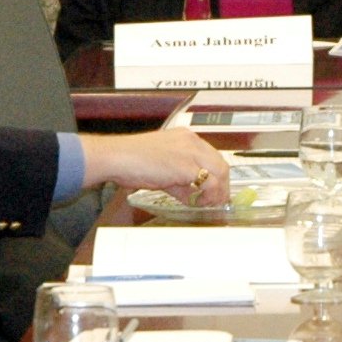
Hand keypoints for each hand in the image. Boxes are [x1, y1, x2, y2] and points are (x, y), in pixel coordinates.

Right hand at [81, 128, 231, 205]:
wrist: (118, 157)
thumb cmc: (131, 160)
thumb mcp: (162, 169)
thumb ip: (179, 182)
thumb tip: (190, 195)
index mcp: (185, 137)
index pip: (211, 155)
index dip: (216, 174)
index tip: (216, 188)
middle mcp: (191, 142)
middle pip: (221, 163)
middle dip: (223, 185)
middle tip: (218, 200)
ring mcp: (191, 153)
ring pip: (220, 172)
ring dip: (218, 192)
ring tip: (210, 204)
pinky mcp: (187, 167)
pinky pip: (210, 184)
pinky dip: (209, 196)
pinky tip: (200, 203)